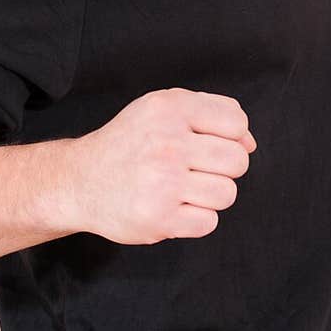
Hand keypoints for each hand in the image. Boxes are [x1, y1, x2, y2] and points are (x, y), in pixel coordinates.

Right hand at [67, 88, 255, 244]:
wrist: (80, 180)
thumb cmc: (129, 143)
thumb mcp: (161, 109)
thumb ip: (210, 113)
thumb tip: (249, 143)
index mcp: (170, 109)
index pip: (236, 122)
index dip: (231, 136)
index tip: (208, 144)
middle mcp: (167, 143)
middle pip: (237, 161)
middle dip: (224, 168)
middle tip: (196, 169)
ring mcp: (163, 183)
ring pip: (227, 193)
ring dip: (210, 195)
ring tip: (183, 189)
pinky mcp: (159, 219)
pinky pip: (209, 222)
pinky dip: (196, 218)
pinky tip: (173, 207)